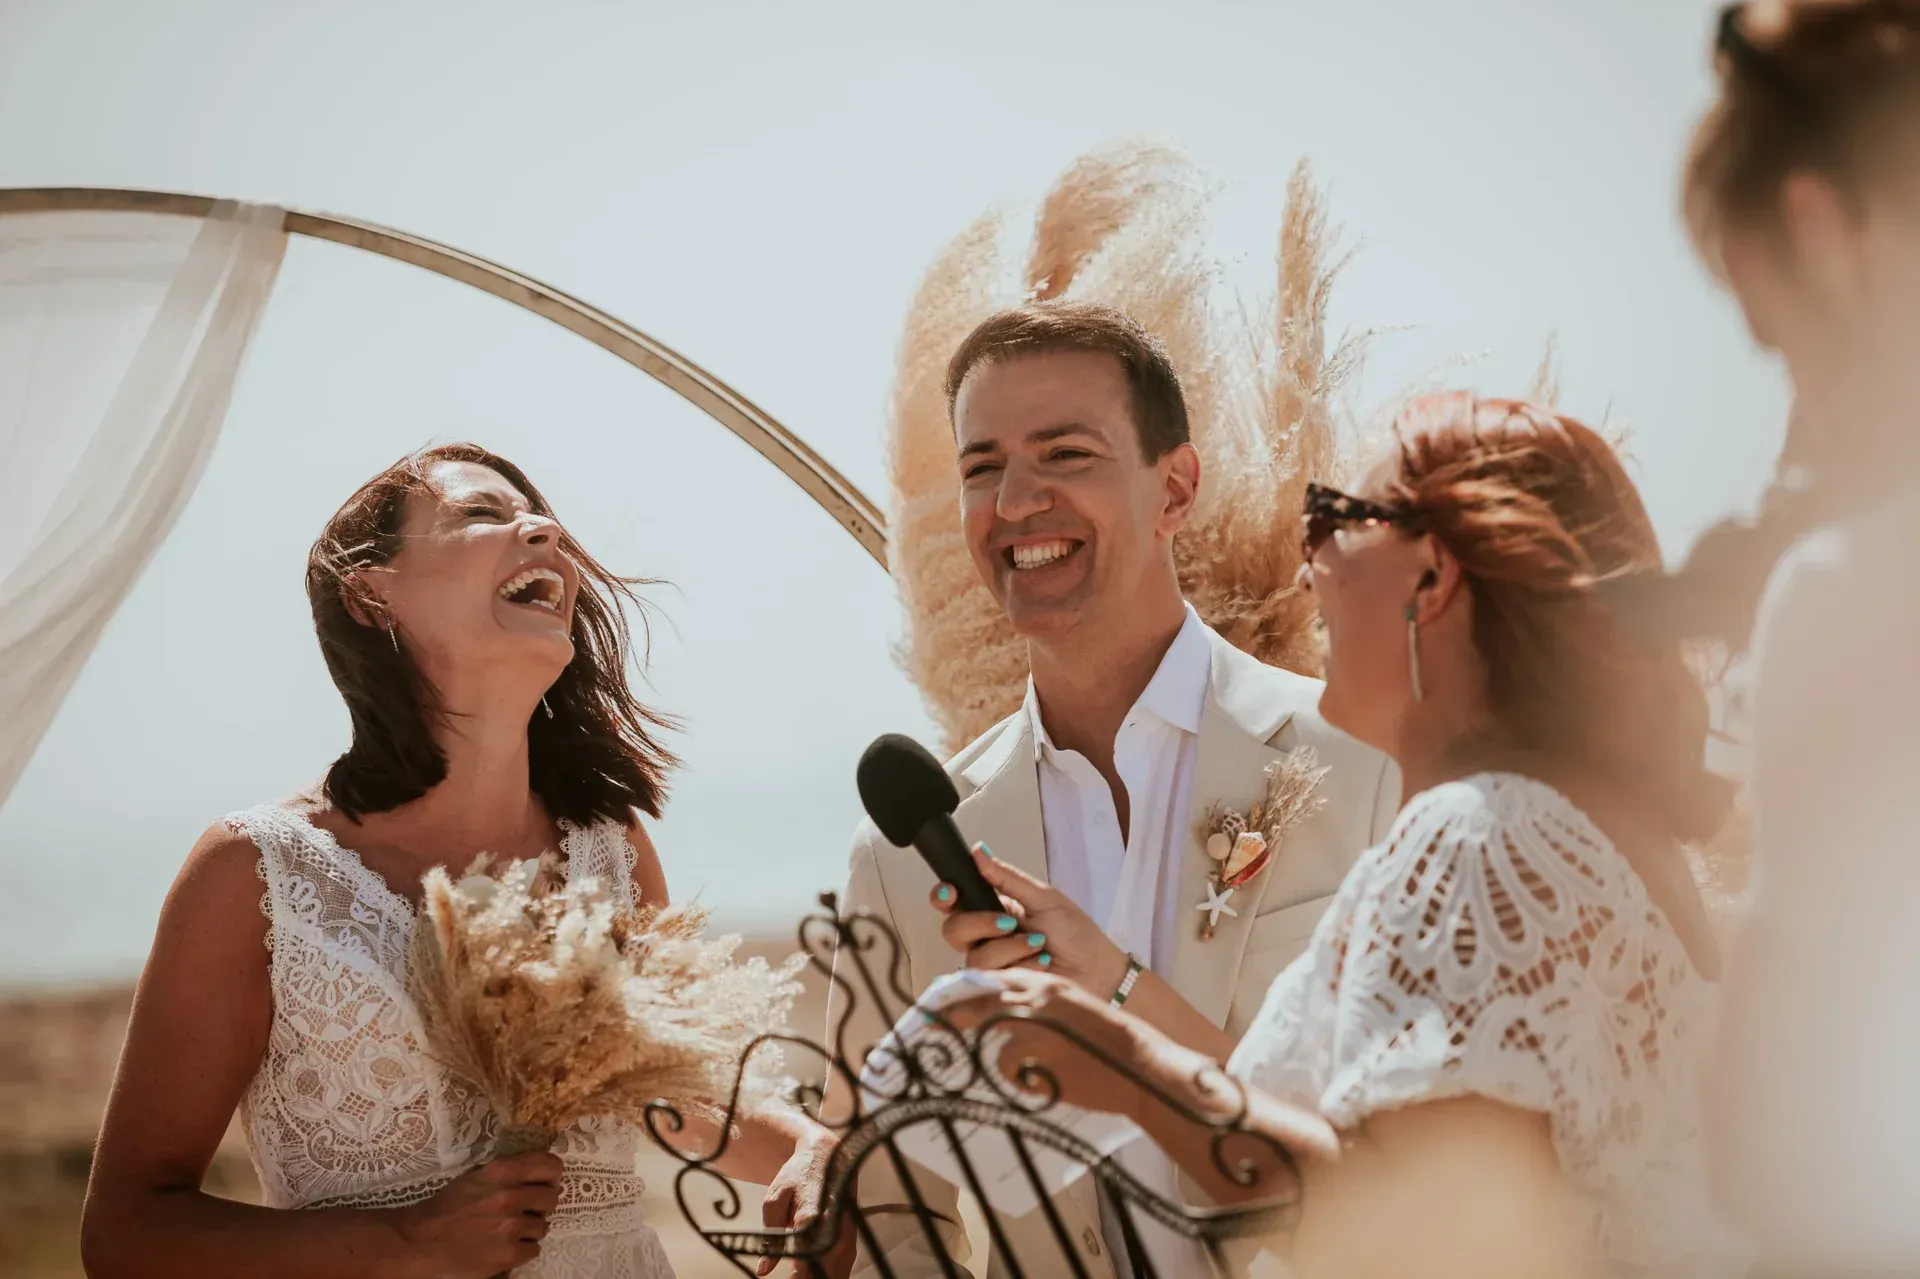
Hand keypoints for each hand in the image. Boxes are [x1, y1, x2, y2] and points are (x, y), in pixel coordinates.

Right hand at [388, 1152, 562, 1278]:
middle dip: (541, 1206)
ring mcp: (511, 1227)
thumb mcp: (477, 1177)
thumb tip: (540, 1175)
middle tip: (526, 1211)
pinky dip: (522, 1250)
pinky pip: (534, 1249)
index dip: (553, 1176)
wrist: (421, 1241)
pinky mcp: (508, 1254)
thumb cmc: (447, 1207)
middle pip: (552, 1199)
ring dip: (530, 1230)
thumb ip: (508, 1173)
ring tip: (509, 1231)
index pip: (551, 1166)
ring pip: (543, 1227)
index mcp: (502, 1172)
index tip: (547, 1183)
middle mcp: (510, 1197)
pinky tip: (505, 1246)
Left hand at [758, 1122, 853, 1278]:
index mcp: (811, 1212)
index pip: (807, 1250)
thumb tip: (764, 1269)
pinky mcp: (852, 1234)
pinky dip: (833, 1273)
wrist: (826, 1154)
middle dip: (811, 1278)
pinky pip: (845, 1263)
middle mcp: (834, 1222)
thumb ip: (771, 1237)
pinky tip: (819, 1275)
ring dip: (823, 1277)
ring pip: (840, 1268)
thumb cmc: (797, 1176)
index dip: (801, 1272)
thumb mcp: (774, 1200)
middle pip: (827, 1265)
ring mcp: (846, 1229)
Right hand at [929, 845, 1129, 997]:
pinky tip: (1041, 964)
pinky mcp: (999, 988)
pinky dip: (1021, 964)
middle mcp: (986, 937)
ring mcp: (991, 965)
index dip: (944, 897)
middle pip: (954, 929)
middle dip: (981, 923)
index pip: (954, 902)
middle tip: (1011, 923)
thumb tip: (978, 850)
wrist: (1098, 970)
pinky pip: (991, 976)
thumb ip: (1007, 878)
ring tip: (1040, 946)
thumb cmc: (1075, 932)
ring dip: (1011, 948)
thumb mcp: (1043, 898)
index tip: (951, 894)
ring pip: (974, 955)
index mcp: (993, 908)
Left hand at [941, 967, 1150, 1118]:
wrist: (1136, 1064)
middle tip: (927, 1024)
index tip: (942, 1000)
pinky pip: (1005, 1067)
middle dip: (951, 1015)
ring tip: (961, 1058)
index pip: (992, 979)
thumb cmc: (1108, 1042)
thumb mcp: (1071, 1009)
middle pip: (977, 1001)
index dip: (964, 991)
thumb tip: (1002, 1020)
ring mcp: (1028, 1025)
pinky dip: (1012, 1077)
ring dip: (979, 1048)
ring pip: (986, 1033)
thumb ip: (1039, 1006)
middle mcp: (1032, 997)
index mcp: (1044, 983)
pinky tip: (1031, 1083)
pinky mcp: (1028, 1054)